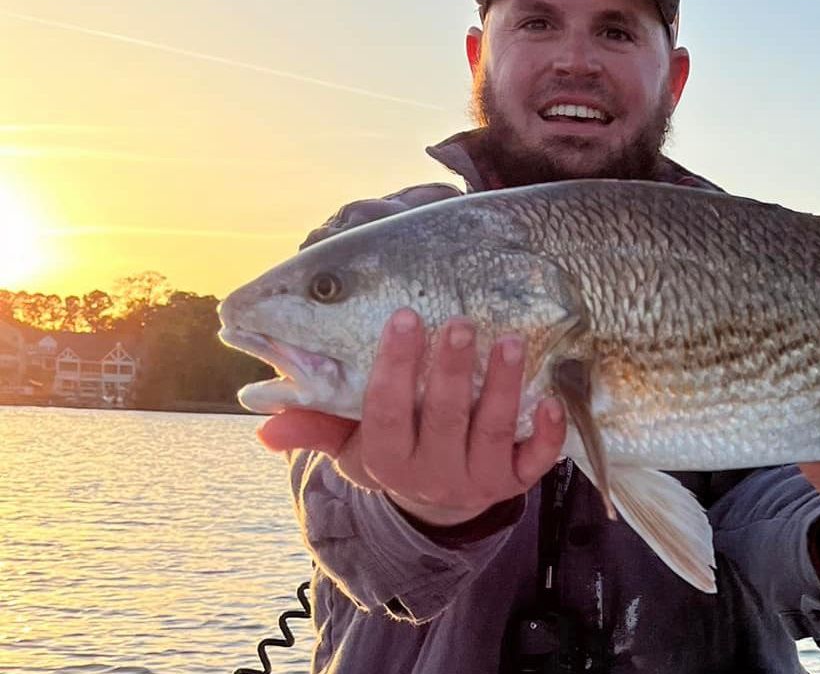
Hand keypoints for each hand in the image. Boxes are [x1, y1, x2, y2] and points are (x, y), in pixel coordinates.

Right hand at [255, 308, 566, 526]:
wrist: (440, 502)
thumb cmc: (393, 449)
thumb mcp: (351, 444)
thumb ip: (315, 426)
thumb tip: (263, 423)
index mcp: (389, 460)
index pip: (388, 413)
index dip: (395, 368)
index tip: (404, 319)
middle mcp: (435, 473)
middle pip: (445, 418)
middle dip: (452, 370)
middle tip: (460, 322)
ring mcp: (480, 478)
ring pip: (495, 432)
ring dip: (504, 386)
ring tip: (510, 341)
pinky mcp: (518, 480)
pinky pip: (538, 461)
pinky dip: (549, 433)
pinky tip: (554, 397)